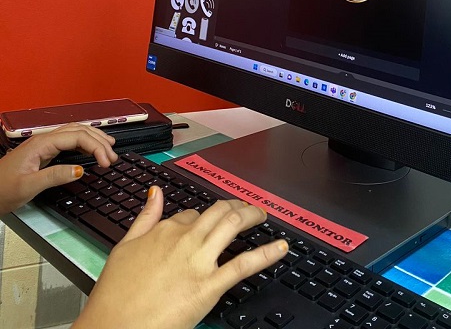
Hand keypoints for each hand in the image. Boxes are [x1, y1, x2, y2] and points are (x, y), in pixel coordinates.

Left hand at [0, 124, 117, 214]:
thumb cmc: (2, 190)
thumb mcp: (28, 187)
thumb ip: (55, 176)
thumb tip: (80, 170)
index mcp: (41, 144)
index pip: (77, 137)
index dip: (96, 147)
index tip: (107, 162)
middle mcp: (44, 140)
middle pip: (79, 131)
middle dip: (99, 141)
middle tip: (113, 156)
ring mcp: (44, 145)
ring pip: (75, 133)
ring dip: (94, 139)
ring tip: (109, 149)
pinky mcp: (43, 152)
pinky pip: (69, 141)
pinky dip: (84, 143)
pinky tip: (90, 150)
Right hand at [74, 188, 288, 328]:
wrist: (113, 327)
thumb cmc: (114, 296)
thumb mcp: (123, 247)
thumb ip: (144, 218)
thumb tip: (155, 192)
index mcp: (164, 230)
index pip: (192, 214)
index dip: (203, 217)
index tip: (209, 222)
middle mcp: (184, 239)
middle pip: (217, 212)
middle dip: (235, 206)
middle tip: (247, 209)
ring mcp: (199, 261)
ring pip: (232, 225)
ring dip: (251, 215)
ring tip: (262, 215)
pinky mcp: (209, 286)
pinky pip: (243, 264)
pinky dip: (265, 253)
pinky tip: (280, 247)